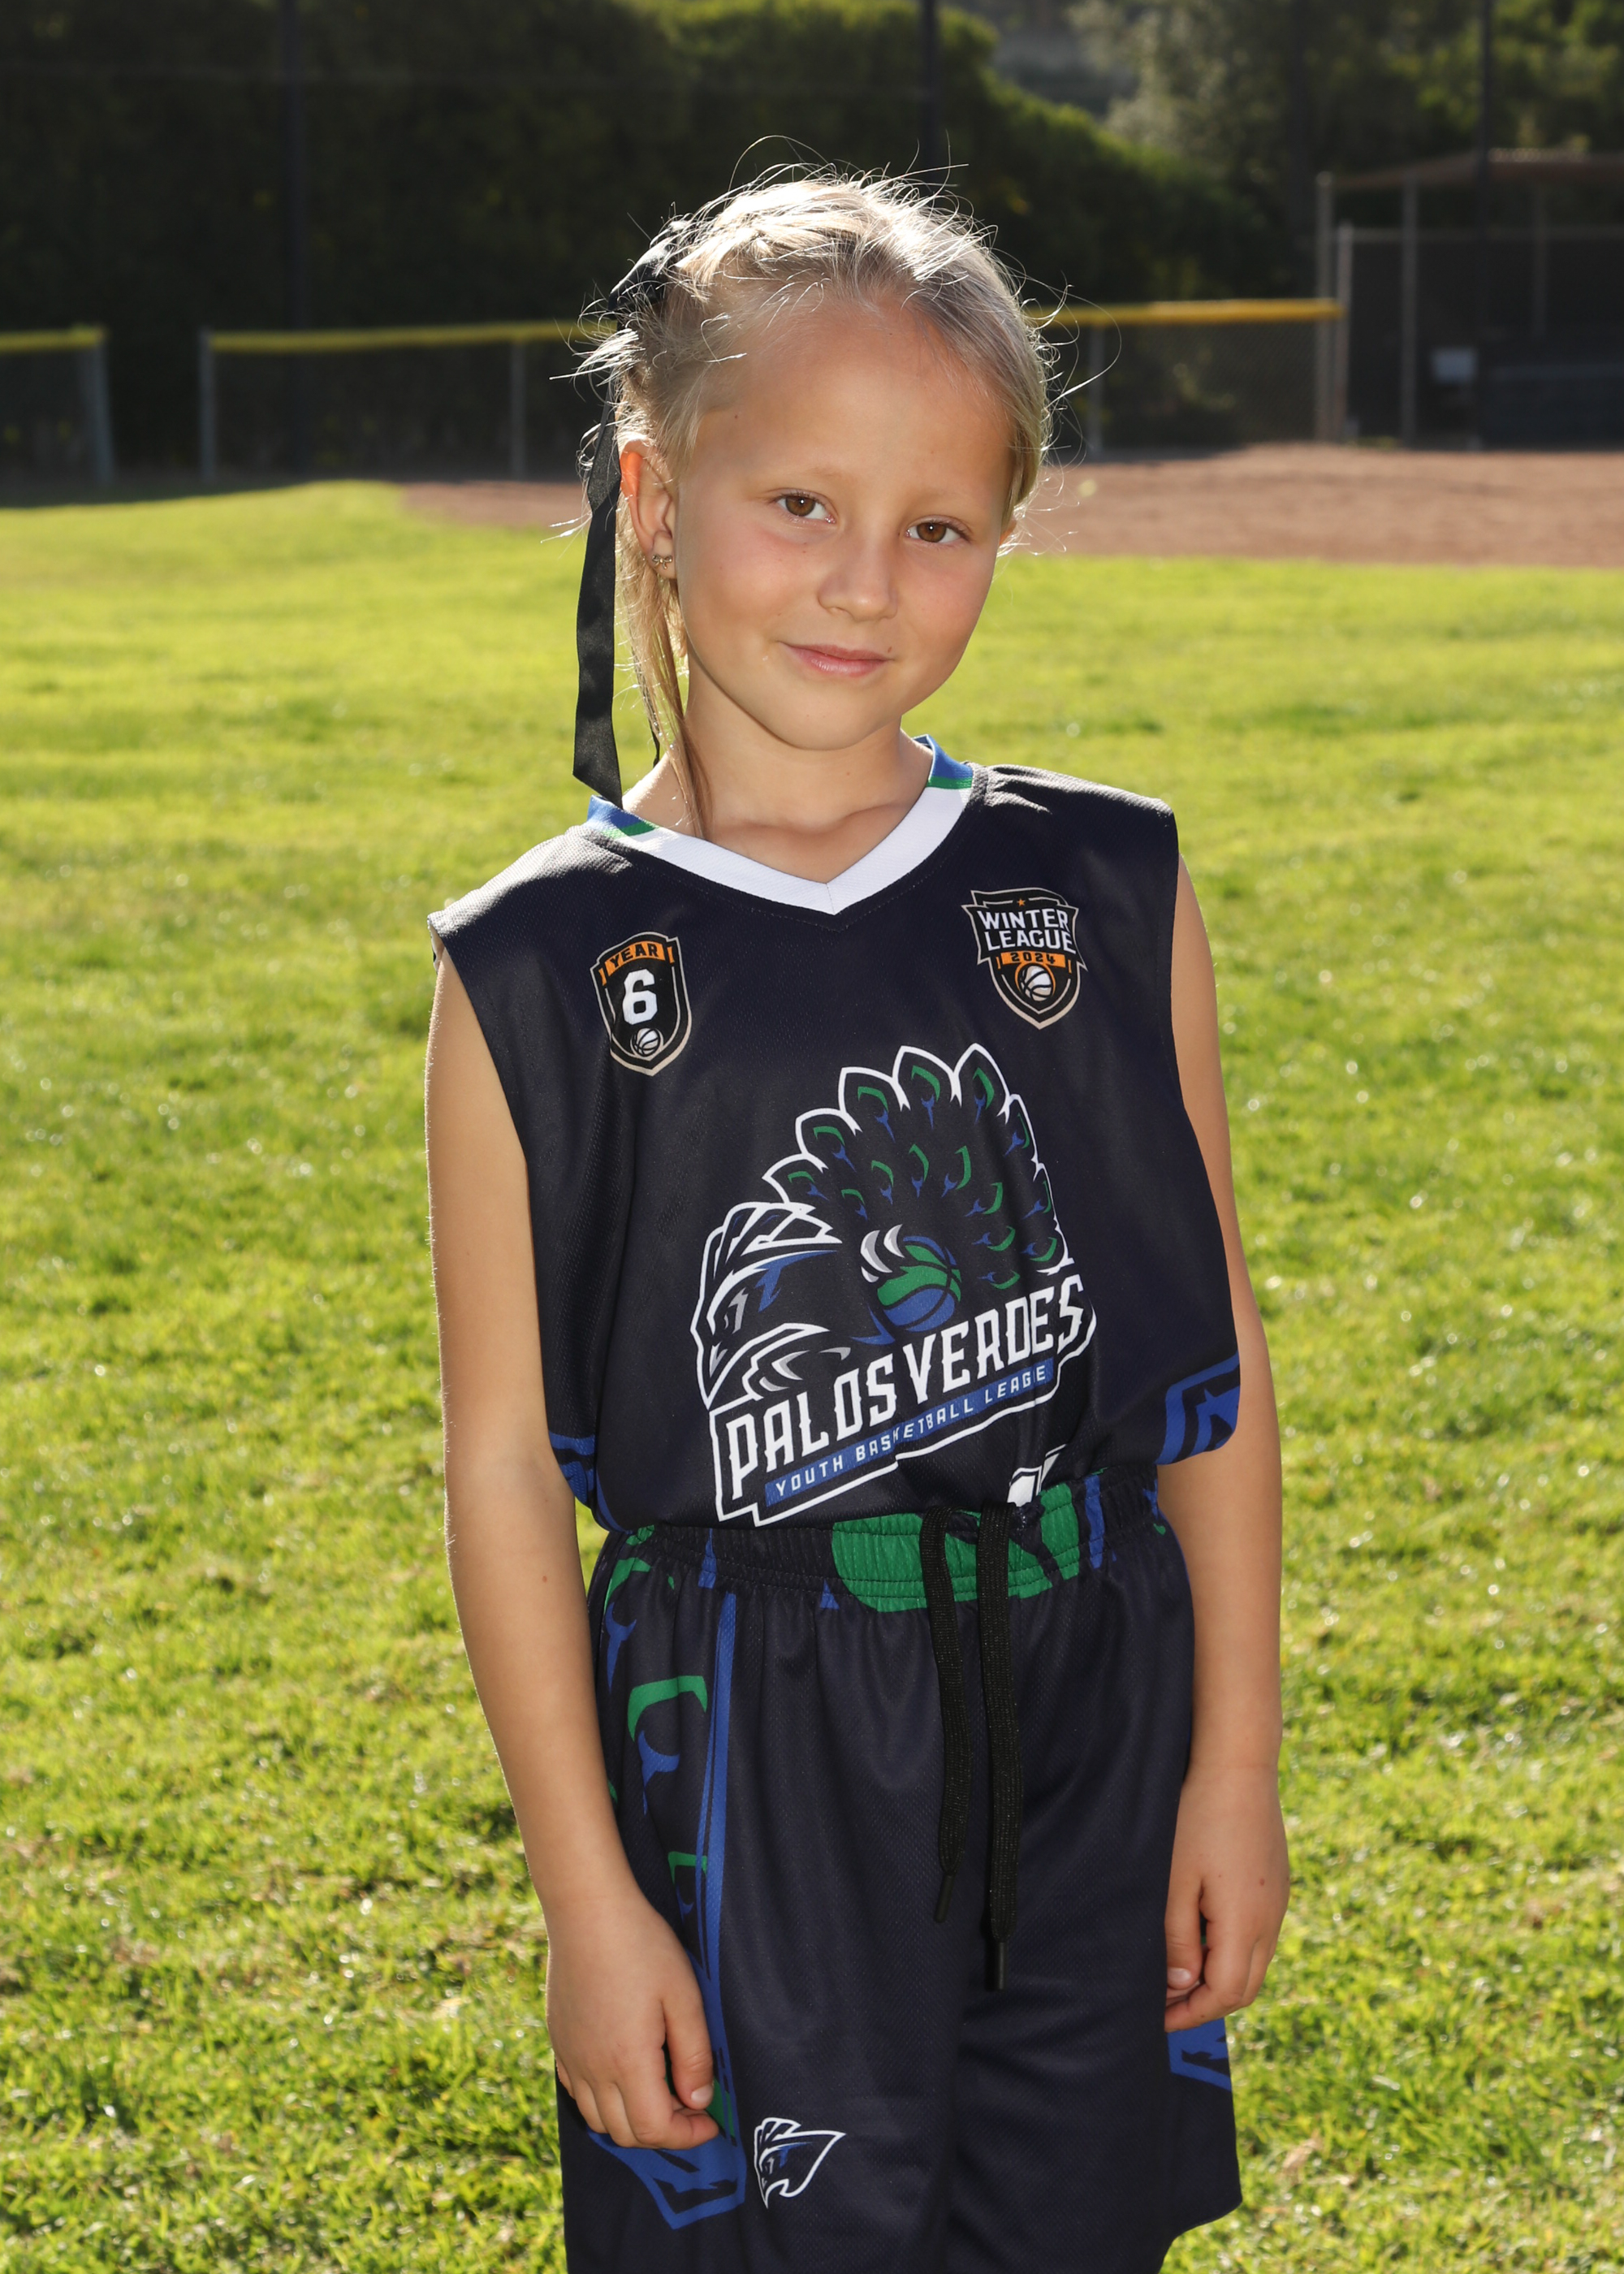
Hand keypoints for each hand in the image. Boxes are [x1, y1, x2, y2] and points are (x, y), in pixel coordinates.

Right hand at [546, 1878, 719, 2149]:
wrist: (587, 1909)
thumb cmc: (641, 1945)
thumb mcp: (684, 1996)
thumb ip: (695, 2054)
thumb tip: (699, 2101)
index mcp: (627, 2062)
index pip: (654, 2130)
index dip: (687, 2136)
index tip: (710, 2122)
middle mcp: (593, 2069)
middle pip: (625, 2134)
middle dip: (662, 2133)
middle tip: (689, 2106)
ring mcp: (571, 2056)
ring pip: (597, 2119)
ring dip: (631, 2120)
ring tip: (660, 2090)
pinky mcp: (558, 2040)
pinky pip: (577, 2091)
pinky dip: (602, 2100)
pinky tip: (623, 2071)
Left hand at [1163, 1760, 1288, 2031]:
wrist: (1238, 1764)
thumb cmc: (1196, 1818)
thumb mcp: (1175, 1882)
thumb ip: (1179, 1939)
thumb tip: (1182, 1985)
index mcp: (1246, 1924)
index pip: (1225, 1994)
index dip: (1190, 2014)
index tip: (1158, 2018)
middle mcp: (1271, 1919)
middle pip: (1245, 1988)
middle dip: (1207, 2004)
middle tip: (1167, 2005)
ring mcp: (1279, 1901)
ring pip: (1256, 1963)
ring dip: (1221, 1977)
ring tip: (1180, 1972)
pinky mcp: (1277, 1883)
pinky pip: (1260, 1935)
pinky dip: (1233, 1950)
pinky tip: (1203, 1934)